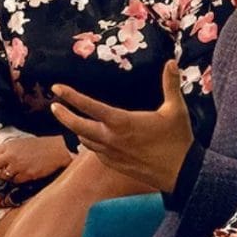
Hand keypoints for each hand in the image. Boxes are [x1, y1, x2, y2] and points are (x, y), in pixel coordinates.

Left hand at [0, 135, 71, 184]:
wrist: (56, 149)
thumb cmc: (38, 146)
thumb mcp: (19, 143)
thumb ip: (6, 151)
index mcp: (8, 146)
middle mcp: (11, 156)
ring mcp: (18, 166)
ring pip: (3, 176)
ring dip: (4, 175)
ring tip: (13, 170)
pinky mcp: (27, 175)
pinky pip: (15, 181)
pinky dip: (17, 179)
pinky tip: (23, 172)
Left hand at [49, 59, 192, 191]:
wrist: (182, 174)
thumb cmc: (178, 140)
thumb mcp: (176, 109)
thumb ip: (170, 84)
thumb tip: (172, 62)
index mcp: (121, 122)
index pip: (89, 106)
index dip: (71, 96)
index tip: (57, 88)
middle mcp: (111, 138)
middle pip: (77, 126)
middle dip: (63, 115)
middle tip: (54, 106)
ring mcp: (111, 154)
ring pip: (85, 140)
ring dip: (77, 129)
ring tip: (71, 120)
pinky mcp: (115, 165)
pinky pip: (96, 152)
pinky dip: (90, 143)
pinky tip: (92, 138)